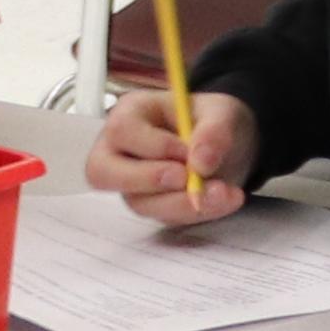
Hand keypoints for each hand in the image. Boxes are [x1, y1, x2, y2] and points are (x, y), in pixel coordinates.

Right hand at [95, 89, 257, 226]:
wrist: (227, 147)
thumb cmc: (212, 121)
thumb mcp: (223, 113)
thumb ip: (215, 132)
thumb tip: (201, 163)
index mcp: (130, 114)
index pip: (121, 131)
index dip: (154, 146)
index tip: (189, 152)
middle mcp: (119, 150)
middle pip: (102, 172)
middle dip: (148, 180)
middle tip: (187, 179)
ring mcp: (131, 182)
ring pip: (138, 203)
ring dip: (183, 202)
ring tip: (223, 191)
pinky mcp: (151, 205)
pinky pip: (165, 217)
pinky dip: (197, 212)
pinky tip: (224, 199)